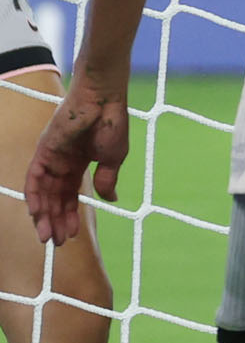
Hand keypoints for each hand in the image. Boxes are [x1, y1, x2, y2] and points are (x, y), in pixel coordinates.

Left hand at [24, 82, 127, 242]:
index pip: (71, 196)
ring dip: (44, 215)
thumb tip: (110, 199)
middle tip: (57, 243)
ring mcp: (50, 158)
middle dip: (56, 221)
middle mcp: (61, 164)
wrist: (103, 99)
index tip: (74, 235)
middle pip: (54, 199)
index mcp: (79, 165)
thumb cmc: (112, 123)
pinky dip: (34, 196)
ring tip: (48, 236)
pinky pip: (34, 179)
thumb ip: (107, 179)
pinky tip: (38, 213)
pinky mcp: (43, 152)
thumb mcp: (114, 158)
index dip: (71, 216)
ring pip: (43, 193)